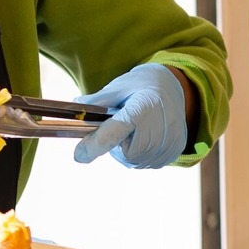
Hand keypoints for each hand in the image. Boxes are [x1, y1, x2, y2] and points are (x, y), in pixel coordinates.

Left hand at [71, 63, 188, 168]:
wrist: (174, 87)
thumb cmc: (142, 85)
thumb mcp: (119, 86)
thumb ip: (97, 101)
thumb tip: (75, 108)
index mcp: (142, 108)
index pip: (113, 134)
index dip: (93, 146)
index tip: (78, 155)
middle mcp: (159, 128)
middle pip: (123, 152)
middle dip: (115, 143)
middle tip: (123, 124)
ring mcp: (169, 142)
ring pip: (133, 161)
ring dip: (127, 149)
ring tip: (137, 128)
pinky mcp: (174, 152)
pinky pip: (146, 163)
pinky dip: (140, 153)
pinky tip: (147, 136)